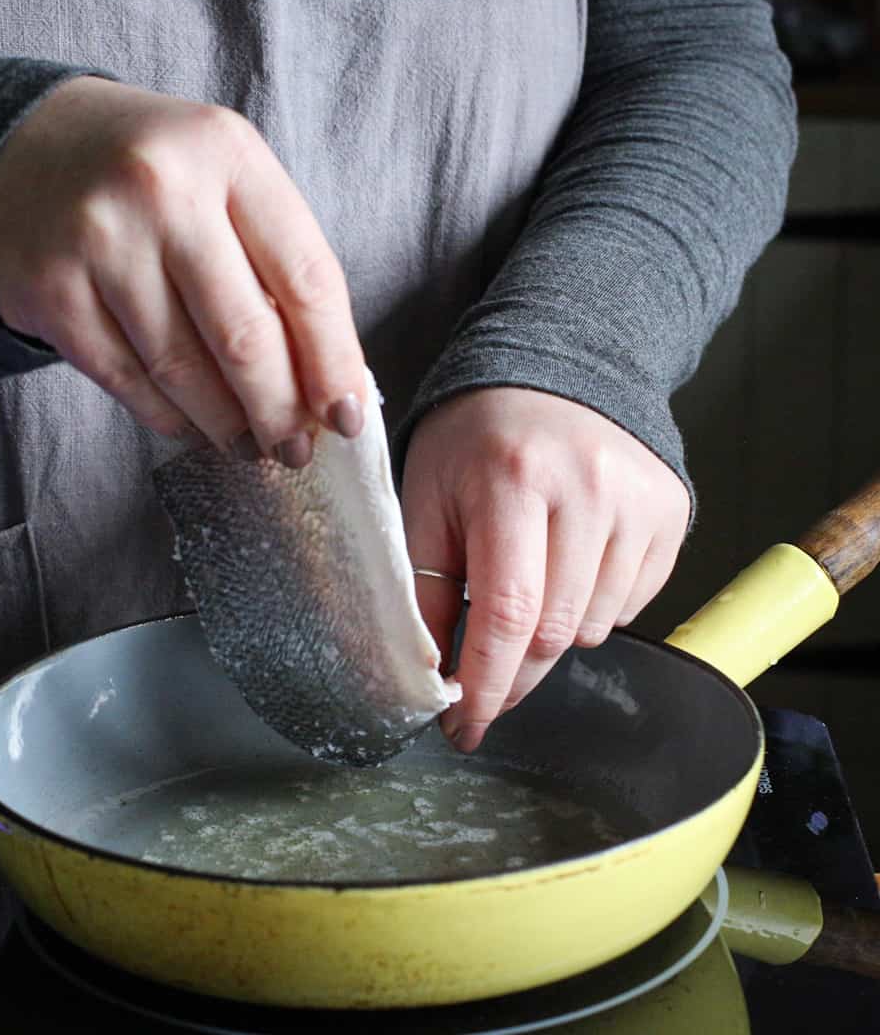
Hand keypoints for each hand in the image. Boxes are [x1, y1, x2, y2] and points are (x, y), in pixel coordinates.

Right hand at [0, 76, 366, 464]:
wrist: (18, 151)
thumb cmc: (148, 177)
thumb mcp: (223, 180)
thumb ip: (274, 260)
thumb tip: (323, 379)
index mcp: (227, 153)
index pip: (307, 278)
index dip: (334, 361)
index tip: (345, 416)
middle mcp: (161, 190)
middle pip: (245, 336)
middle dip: (281, 411)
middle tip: (296, 450)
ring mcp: (98, 240)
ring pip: (184, 370)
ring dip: (227, 424)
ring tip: (250, 446)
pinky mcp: (50, 290)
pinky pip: (127, 380)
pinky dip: (169, 416)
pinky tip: (193, 426)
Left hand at [401, 387, 689, 752]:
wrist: (556, 370)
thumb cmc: (476, 438)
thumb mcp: (428, 496)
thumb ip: (423, 584)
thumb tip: (431, 673)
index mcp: (513, 480)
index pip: (505, 612)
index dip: (484, 683)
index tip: (464, 726)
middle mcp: (588, 489)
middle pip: (555, 631)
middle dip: (513, 674)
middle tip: (483, 685)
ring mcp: (640, 501)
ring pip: (595, 626)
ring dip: (552, 635)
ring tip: (525, 588)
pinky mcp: (672, 512)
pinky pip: (632, 604)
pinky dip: (592, 608)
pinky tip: (567, 567)